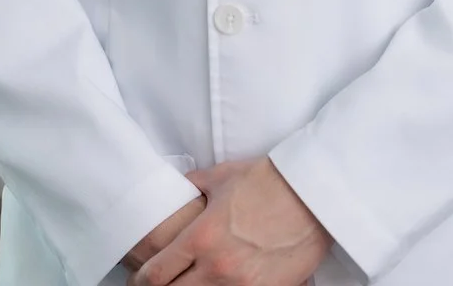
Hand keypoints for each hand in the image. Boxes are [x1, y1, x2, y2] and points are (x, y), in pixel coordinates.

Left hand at [127, 156, 333, 285]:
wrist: (312, 194)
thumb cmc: (268, 180)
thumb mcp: (222, 176)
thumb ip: (194, 185)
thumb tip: (179, 187)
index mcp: (201, 237)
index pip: (156, 274)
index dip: (141, 280)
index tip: (139, 280)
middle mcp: (216, 268)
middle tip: (162, 283)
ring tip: (189, 285)